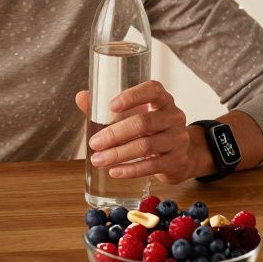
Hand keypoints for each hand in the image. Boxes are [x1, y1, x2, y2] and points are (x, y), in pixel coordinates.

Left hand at [75, 80, 207, 183]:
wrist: (182, 155)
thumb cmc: (150, 130)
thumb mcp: (134, 115)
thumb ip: (107, 107)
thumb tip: (81, 97)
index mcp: (162, 100)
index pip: (152, 90)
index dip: (132, 96)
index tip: (110, 106)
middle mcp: (174, 116)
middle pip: (143, 122)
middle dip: (114, 134)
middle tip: (94, 143)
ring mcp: (178, 139)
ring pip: (146, 146)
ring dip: (118, 154)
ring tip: (98, 160)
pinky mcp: (177, 161)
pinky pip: (152, 166)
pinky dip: (131, 170)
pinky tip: (115, 171)